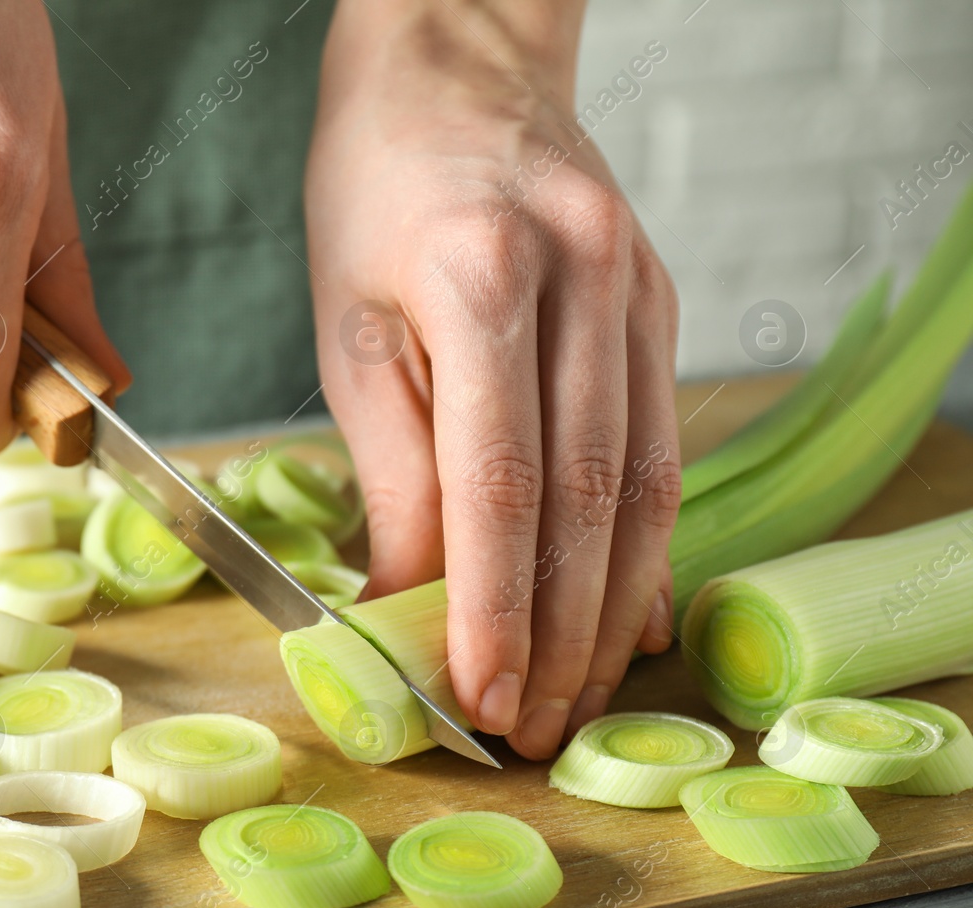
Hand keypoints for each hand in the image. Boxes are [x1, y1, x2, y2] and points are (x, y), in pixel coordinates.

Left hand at [306, 0, 681, 758]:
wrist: (458, 71)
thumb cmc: (376, 194)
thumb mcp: (349, 327)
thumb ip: (390, 469)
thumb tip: (404, 601)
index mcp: (484, 278)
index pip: (500, 484)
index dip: (491, 606)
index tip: (476, 696)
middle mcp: (585, 286)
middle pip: (587, 502)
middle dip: (556, 635)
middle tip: (529, 730)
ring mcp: (641, 296)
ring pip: (644, 487)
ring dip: (608, 611)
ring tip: (573, 698)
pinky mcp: (663, 310)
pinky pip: (662, 449)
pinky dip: (643, 546)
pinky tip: (621, 616)